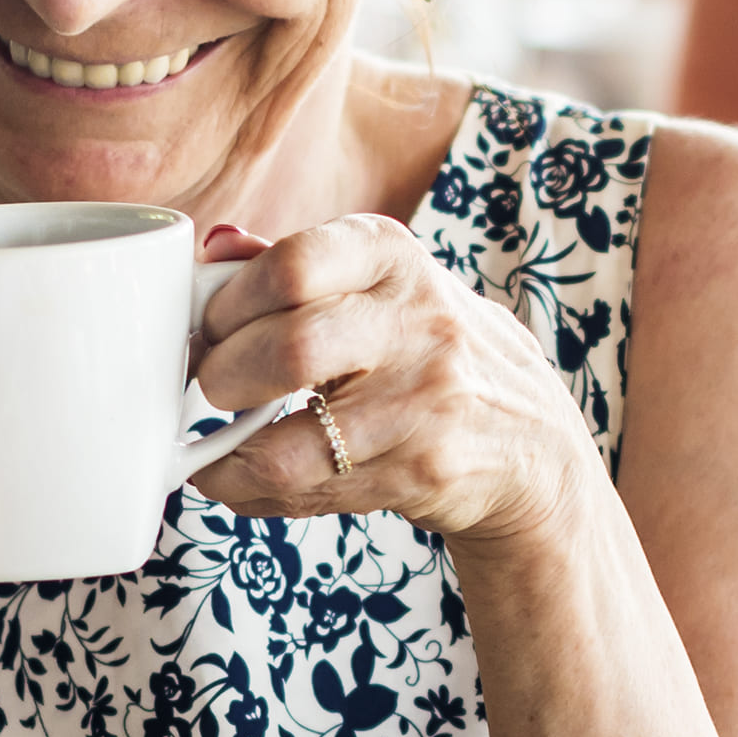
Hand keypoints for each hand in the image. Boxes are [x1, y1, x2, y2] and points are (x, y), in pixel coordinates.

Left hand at [182, 216, 596, 548]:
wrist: (529, 441)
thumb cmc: (428, 353)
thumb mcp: (381, 288)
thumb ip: (297, 267)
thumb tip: (215, 246)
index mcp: (393, 258)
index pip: (290, 265)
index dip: (227, 302)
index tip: (211, 327)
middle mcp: (418, 322)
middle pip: (287, 350)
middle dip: (221, 377)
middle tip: (209, 388)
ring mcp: (426, 401)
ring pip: (289, 444)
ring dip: (228, 454)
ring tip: (214, 448)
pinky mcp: (421, 471)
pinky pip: (309, 490)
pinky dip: (254, 490)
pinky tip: (246, 478)